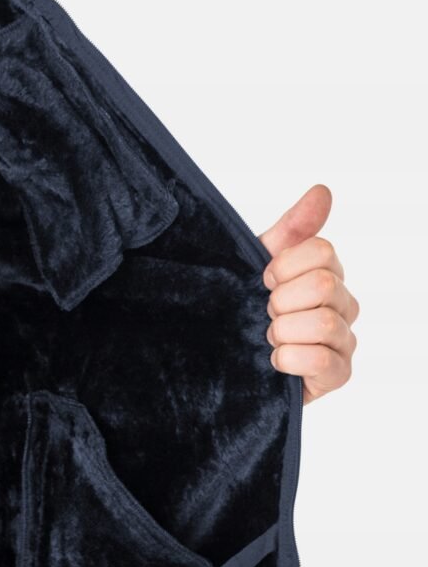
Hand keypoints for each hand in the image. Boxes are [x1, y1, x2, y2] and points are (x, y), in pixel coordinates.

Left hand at [258, 184, 358, 405]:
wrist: (221, 352)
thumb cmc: (245, 303)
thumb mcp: (259, 260)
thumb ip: (293, 228)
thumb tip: (322, 191)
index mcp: (326, 272)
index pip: (321, 250)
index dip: (282, 265)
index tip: (263, 280)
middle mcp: (343, 304)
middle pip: (324, 284)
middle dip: (281, 300)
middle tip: (265, 312)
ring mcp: (344, 341)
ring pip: (325, 323)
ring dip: (283, 331)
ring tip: (269, 337)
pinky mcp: (338, 375)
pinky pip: (323, 360)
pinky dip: (289, 359)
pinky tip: (275, 360)